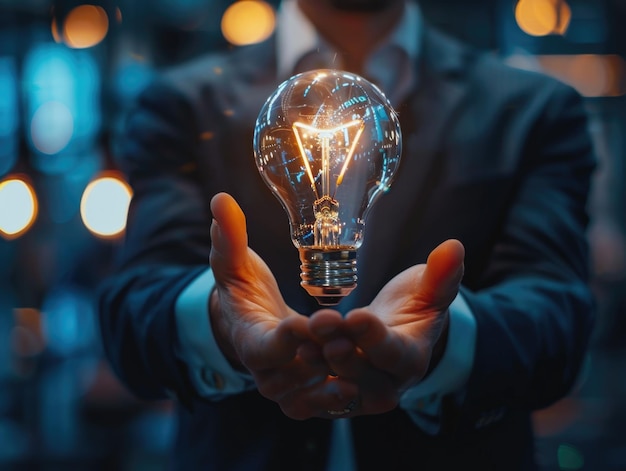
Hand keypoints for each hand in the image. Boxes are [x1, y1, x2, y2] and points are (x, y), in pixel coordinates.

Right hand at [209, 192, 357, 418]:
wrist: (250, 326)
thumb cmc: (243, 293)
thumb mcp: (234, 265)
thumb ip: (228, 238)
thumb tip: (220, 199)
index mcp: (250, 341)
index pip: (266, 347)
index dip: (287, 339)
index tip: (309, 324)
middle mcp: (266, 372)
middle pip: (292, 376)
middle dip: (319, 361)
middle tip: (347, 345)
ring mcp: (285, 387)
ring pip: (309, 396)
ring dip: (333, 385)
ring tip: (360, 371)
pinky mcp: (303, 393)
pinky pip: (319, 405)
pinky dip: (337, 399)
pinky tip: (360, 386)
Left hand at [308, 239, 464, 416]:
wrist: (393, 330)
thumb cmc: (413, 307)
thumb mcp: (428, 290)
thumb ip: (441, 275)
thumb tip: (454, 246)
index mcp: (411, 358)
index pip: (395, 354)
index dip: (375, 338)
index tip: (356, 316)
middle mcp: (387, 382)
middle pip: (366, 377)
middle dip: (343, 354)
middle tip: (322, 328)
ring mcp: (361, 391)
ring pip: (341, 386)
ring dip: (320, 366)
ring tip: (302, 344)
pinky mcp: (338, 392)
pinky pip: (321, 392)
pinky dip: (308, 377)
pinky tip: (292, 354)